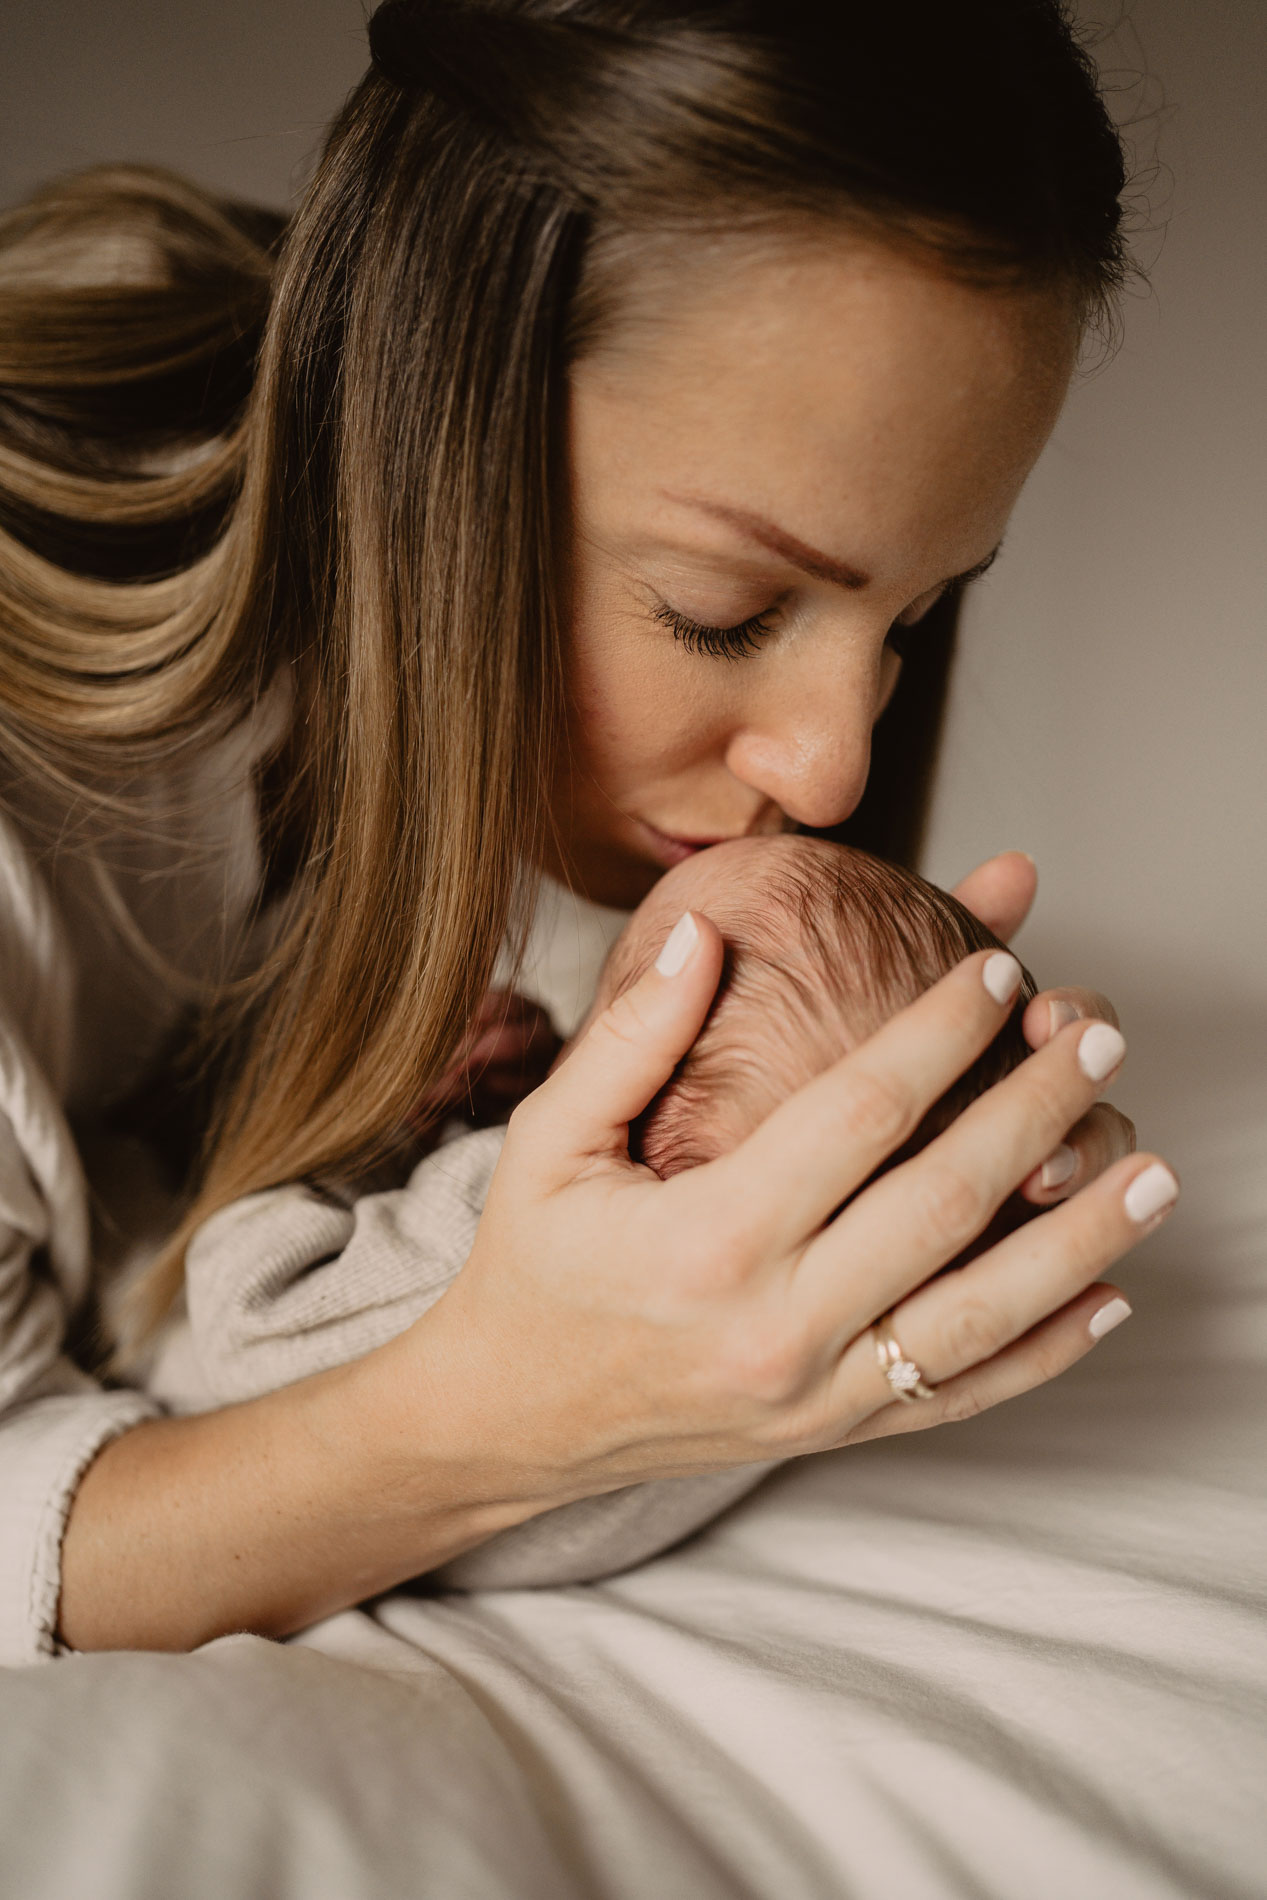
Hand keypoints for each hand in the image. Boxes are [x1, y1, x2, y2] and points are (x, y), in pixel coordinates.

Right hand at [396, 914, 1176, 1508]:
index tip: (1000, 969)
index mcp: (706, 1238)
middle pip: (944, 1202)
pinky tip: (1107, 1296)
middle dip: (1036, 1107)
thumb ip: (630, 1037)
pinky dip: (1046, 1352)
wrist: (510, 1419)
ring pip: (982, 1312)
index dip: (942, 1034)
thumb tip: (705, 931)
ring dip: (1081, 1236)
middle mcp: (774, 1324)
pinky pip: (963, 1396)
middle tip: (1100, 1032)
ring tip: (1153, 1166)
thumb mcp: (546, 1140)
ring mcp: (816, 1393)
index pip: (860, 1115)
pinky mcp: (836, 1432)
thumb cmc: (533, 1265)